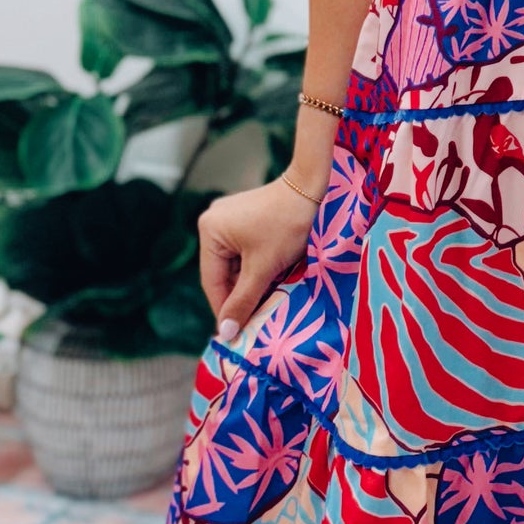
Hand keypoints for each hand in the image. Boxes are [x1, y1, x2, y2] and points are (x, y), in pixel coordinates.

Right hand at [197, 175, 319, 340]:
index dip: (223, 309)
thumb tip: (225, 333)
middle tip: (252, 325)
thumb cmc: (288, 226)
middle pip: (223, 273)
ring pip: (236, 265)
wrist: (313, 188)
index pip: (212, 281)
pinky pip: (245, 253)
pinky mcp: (245, 219)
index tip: (232, 335)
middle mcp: (212, 222)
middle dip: (240, 296)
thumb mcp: (264, 268)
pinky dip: (256, 268)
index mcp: (209, 231)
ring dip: (250, 284)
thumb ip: (244, 301)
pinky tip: (270, 282)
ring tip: (265, 305)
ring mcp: (228, 219)